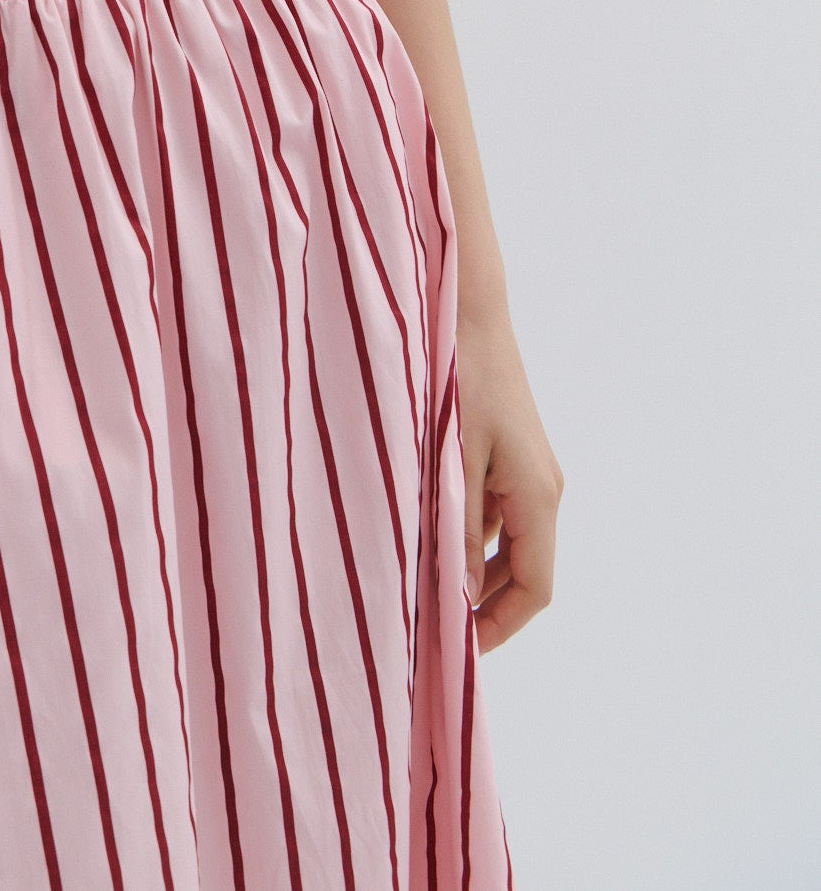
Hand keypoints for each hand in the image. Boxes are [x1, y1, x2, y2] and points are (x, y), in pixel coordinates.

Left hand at [455, 307, 564, 651]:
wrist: (468, 311)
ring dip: (470, 568)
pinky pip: (492, 511)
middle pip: (522, 573)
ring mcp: (527, 470)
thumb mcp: (455, 462)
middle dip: (482, 604)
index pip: (534, 590)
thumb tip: (462, 598)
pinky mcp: (508, 453)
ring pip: (505, 543)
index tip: (456, 651)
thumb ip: (459, 532)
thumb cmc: (460, 379)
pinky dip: (464, 532)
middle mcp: (543, 489)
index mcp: (538, 497)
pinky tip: (423, 532)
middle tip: (430, 625)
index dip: (498, 628)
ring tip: (420, 584)